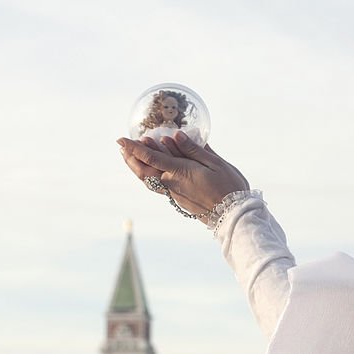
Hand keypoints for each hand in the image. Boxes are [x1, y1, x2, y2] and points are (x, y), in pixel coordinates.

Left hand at [118, 131, 248, 216]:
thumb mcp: (215, 163)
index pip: (150, 158)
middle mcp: (172, 184)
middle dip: (130, 158)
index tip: (120, 139)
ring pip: (149, 180)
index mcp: (180, 172)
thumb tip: (175, 136)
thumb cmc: (229, 188)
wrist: (233, 217)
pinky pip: (159, 185)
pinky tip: (155, 169)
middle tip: (122, 147)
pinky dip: (152, 174)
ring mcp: (174, 194)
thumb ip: (193, 149)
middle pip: (143, 171)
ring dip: (138, 167)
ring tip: (133, 156)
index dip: (134, 148)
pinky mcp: (179, 201)